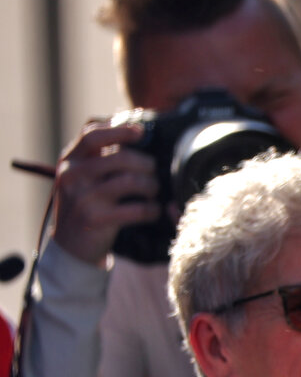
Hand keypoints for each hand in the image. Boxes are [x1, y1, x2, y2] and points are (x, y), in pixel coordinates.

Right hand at [50, 119, 162, 264]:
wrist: (70, 245)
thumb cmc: (85, 204)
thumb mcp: (82, 176)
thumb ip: (99, 155)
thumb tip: (135, 131)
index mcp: (69, 160)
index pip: (92, 135)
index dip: (119, 130)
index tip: (141, 132)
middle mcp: (72, 175)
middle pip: (121, 157)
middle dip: (146, 164)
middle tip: (154, 172)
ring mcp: (83, 198)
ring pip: (131, 181)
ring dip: (151, 186)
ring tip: (153, 191)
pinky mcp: (95, 219)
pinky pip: (136, 209)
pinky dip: (151, 209)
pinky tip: (153, 211)